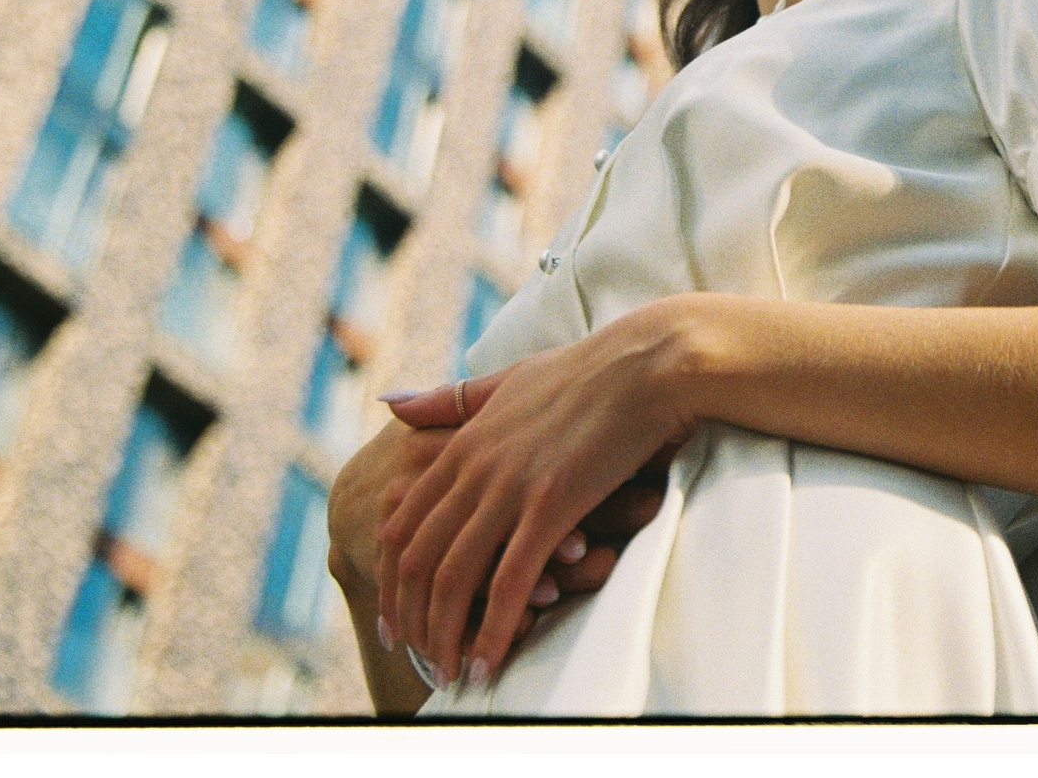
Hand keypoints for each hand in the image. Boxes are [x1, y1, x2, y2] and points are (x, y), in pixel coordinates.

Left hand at [376, 303, 704, 687]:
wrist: (649, 363)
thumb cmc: (589, 370)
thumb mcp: (507, 379)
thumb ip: (450, 401)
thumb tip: (388, 403)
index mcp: (464, 443)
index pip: (402, 525)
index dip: (391, 580)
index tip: (396, 619)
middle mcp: (475, 467)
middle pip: (417, 560)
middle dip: (412, 619)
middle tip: (419, 658)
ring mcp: (510, 486)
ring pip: (454, 578)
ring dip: (446, 635)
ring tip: (451, 674)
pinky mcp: (552, 504)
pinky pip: (510, 581)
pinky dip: (494, 628)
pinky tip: (491, 661)